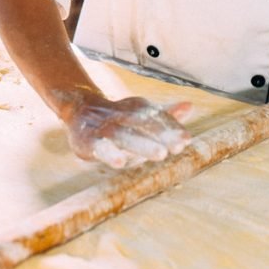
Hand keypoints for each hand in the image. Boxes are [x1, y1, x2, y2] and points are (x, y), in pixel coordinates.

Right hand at [59, 90, 191, 168]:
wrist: (79, 108)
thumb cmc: (117, 117)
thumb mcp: (140, 114)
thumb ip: (165, 115)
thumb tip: (190, 107)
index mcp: (136, 108)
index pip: (156, 116)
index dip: (171, 127)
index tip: (186, 139)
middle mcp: (121, 114)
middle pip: (143, 123)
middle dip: (161, 134)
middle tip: (178, 146)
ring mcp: (105, 127)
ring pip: (124, 135)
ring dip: (142, 144)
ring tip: (161, 154)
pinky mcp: (88, 141)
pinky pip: (100, 147)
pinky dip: (110, 153)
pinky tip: (121, 162)